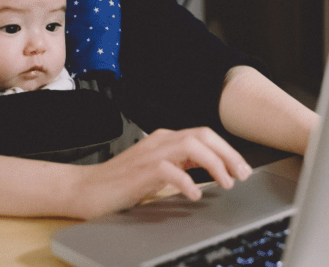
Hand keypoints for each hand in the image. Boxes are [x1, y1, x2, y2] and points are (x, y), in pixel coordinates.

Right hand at [70, 127, 252, 217]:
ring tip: (225, 183)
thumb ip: (181, 165)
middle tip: (242, 174)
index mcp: (165, 140)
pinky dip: (186, 181)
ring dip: (214, 164)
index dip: (227, 150)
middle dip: (228, 154)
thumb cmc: (121, 183)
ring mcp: (150, 153)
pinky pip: (169, 169)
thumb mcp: (158, 171)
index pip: (204, 136)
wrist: (86, 190)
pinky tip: (195, 194)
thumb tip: (213, 171)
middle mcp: (160, 141)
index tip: (242, 168)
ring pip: (191, 145)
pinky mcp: (140, 170)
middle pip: (203, 135)